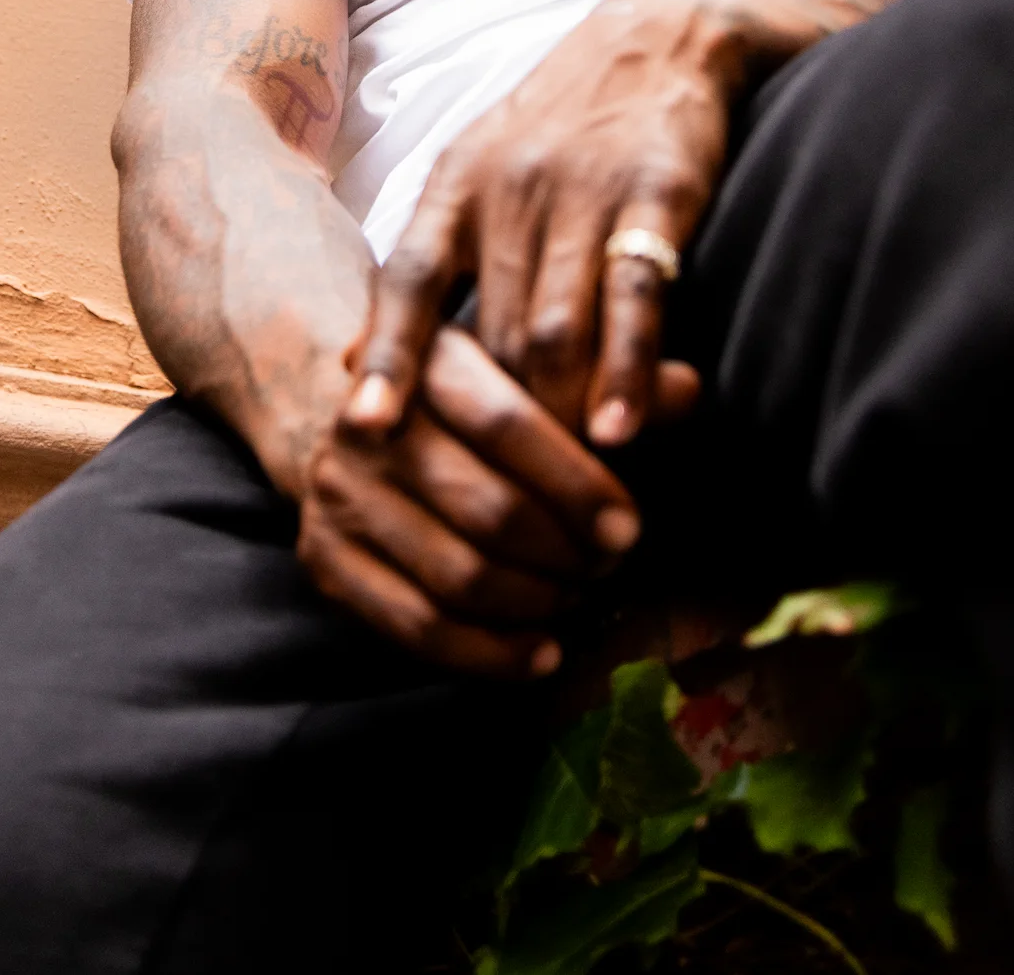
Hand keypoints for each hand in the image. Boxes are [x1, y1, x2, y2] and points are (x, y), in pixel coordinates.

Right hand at [296, 325, 648, 676]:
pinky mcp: (324, 561)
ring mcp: (340, 496)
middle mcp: (368, 427)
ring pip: (457, 576)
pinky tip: (540, 650)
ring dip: (535, 602)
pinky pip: (417, 627)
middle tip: (610, 566)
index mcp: (424, 360)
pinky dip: (489, 653)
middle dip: (566, 553)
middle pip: (488, 509)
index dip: (577, 483)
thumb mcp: (528, 367)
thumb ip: (605, 379)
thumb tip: (690, 391)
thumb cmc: (471, 401)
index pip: (507, 421)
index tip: (630, 527)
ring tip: (577, 596)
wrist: (352, 418)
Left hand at [346, 0, 839, 453]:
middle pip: (486, 334)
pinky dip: (624, 368)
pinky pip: (633, 292)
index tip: (357, 432)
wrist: (665, 31)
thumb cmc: (568, 122)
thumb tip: (405, 360)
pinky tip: (621, 429)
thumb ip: (456, 255)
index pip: (407, 279)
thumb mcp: (490, 168)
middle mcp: (511, 186)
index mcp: (460, 183)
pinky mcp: (659, 191)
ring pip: (553, 326)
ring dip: (553, 417)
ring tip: (563, 497)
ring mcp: (584, 189)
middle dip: (492, 430)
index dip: (384, 358)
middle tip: (500, 511)